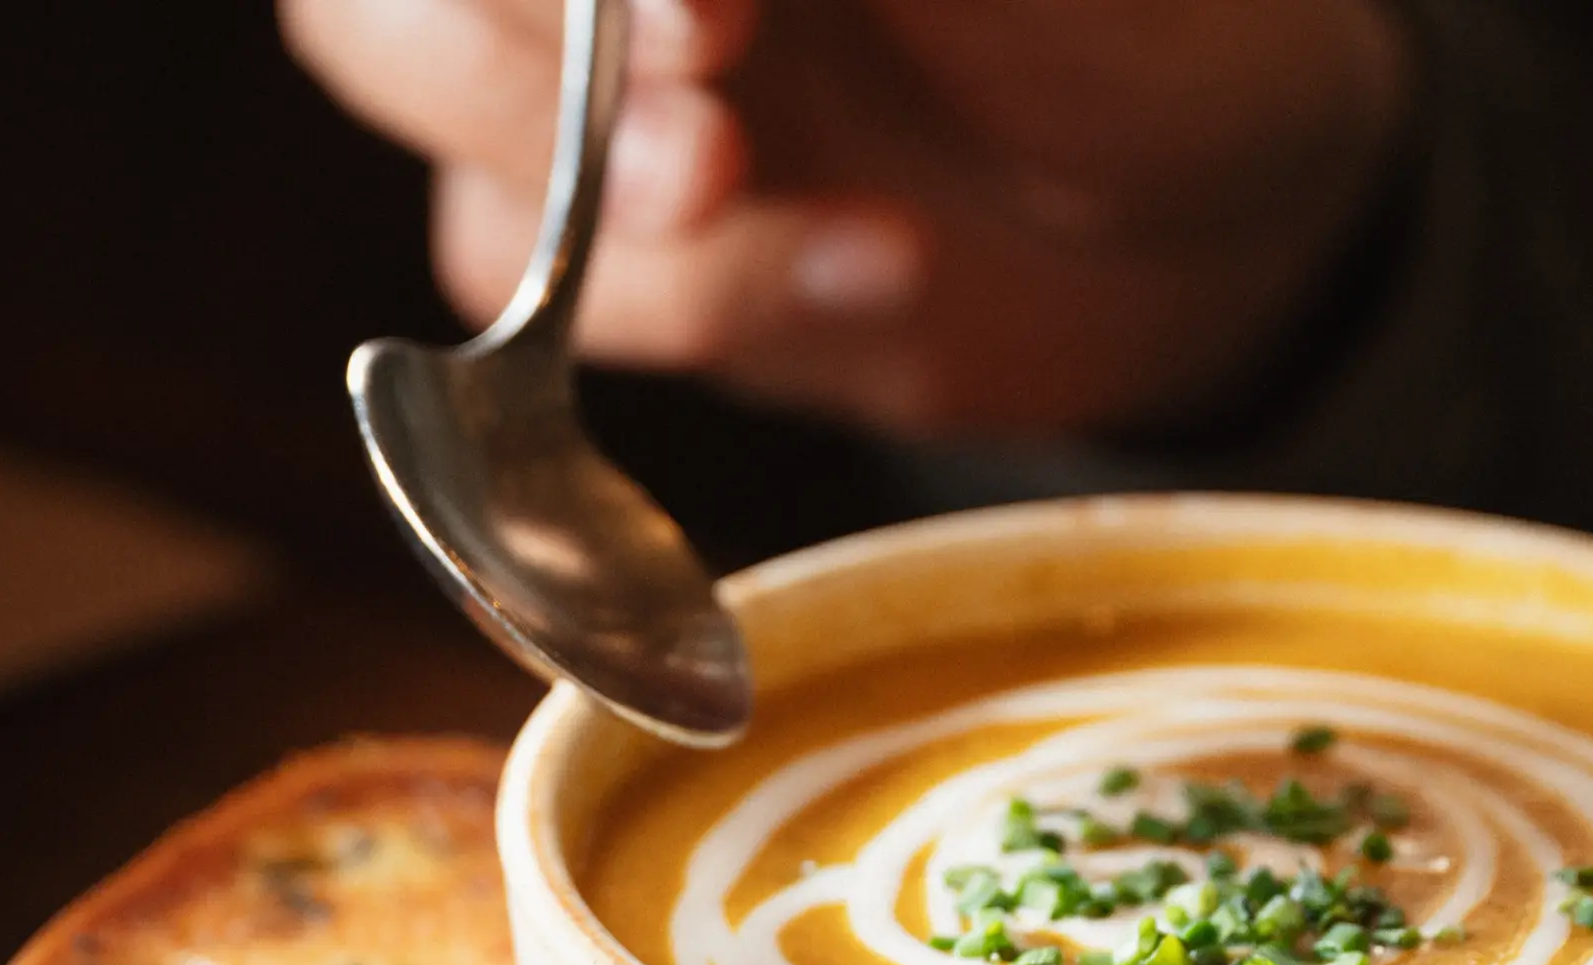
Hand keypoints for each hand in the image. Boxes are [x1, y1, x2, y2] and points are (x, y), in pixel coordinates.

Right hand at [281, 0, 1418, 438]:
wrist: (1222, 223)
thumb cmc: (1152, 24)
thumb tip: (677, 0)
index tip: (697, 13)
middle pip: (370, 7)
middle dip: (520, 70)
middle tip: (703, 128)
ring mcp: (584, 94)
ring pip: (438, 137)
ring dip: (595, 200)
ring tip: (779, 200)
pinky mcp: (615, 258)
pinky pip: (544, 300)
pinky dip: (709, 306)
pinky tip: (881, 274)